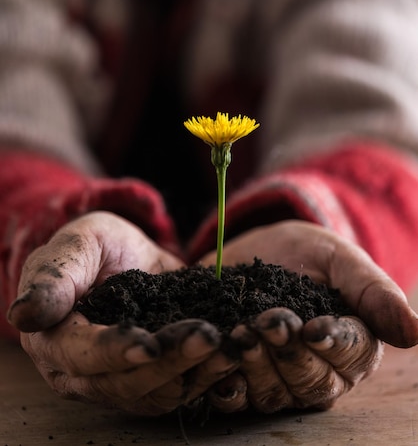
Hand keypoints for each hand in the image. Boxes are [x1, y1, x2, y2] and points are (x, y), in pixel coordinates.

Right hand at [6, 212, 229, 414]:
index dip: (114, 352)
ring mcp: (120, 381)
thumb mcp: (75, 245)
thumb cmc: (92, 246)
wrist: (121, 255)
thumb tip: (23, 314)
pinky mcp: (152, 379)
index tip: (147, 343)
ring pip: (157, 392)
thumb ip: (53, 277)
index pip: (82, 355)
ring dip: (196, 372)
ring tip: (230, 346)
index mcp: (55, 340)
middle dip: (170, 362)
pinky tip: (233, 353)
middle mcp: (84, 373)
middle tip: (208, 337)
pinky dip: (208, 375)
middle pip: (126, 383)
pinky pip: (180, 388)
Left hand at [199, 220, 417, 412]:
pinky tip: (221, 367)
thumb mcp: (339, 258)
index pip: (353, 356)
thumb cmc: (306, 252)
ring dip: (257, 367)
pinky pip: (237, 398)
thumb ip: (373, 291)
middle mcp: (320, 371)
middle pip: (313, 383)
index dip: (334, 345)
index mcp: (352, 345)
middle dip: (290, 353)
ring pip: (275, 395)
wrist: (256, 249)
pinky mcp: (242, 378)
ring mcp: (279, 379)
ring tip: (240, 331)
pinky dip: (228, 387)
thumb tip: (417, 332)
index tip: (314, 328)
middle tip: (269, 321)